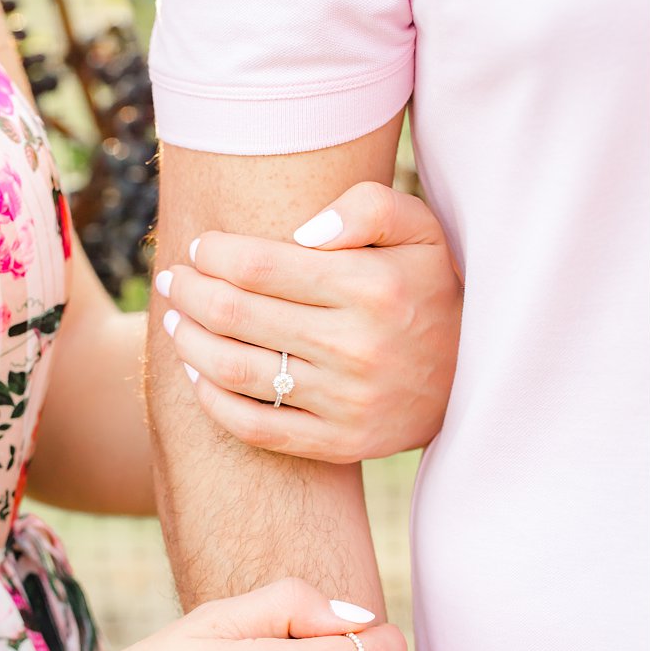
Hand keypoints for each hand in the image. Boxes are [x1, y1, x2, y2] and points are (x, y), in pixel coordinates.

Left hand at [156, 181, 461, 462]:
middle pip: (235, 315)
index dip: (214, 254)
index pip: (259, 266)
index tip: (200, 248)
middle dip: (188, 292)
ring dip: (187, 341)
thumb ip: (367, 208)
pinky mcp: (339, 442)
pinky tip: (197, 372)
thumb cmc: (428, 288)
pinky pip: (254, 426)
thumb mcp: (420, 231)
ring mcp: (346, 401)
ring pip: (234, 370)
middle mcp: (356, 347)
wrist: (477, 377)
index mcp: (371, 288)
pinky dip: (211, 400)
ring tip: (173, 321)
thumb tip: (302, 231)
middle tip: (172, 281)